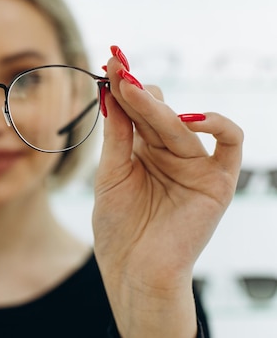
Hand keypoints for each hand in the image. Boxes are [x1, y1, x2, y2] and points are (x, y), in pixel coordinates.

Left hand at [92, 46, 242, 337]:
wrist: (133, 272)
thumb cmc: (118, 229)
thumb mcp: (111, 175)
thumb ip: (118, 136)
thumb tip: (113, 90)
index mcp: (142, 150)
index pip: (138, 110)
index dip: (124, 88)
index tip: (108, 65)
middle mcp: (168, 153)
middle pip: (157, 111)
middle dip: (136, 90)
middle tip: (117, 68)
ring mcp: (194, 165)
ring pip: (182, 123)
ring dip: (157, 105)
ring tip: (132, 91)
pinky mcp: (217, 181)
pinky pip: (230, 143)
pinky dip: (217, 124)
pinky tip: (189, 117)